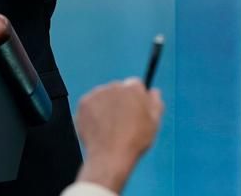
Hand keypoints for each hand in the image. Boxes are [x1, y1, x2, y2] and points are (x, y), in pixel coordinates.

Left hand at [74, 78, 163, 192]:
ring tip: (110, 128)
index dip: (135, 98)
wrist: (110, 156)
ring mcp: (97, 94)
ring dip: (106, 106)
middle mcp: (115, 86)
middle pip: (118, 89)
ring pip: (103, 97)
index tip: (133, 110)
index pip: (135, 84)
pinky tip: (98, 128)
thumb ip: (155, 103)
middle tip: (121, 122)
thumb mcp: (154, 123)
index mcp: (134, 89)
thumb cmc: (135, 141)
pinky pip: (90, 105)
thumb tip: (153, 91)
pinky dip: (93, 114)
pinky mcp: (84, 103)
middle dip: (120, 101)